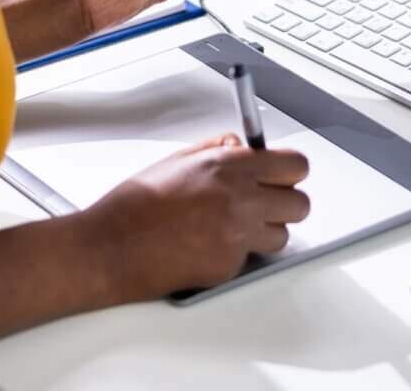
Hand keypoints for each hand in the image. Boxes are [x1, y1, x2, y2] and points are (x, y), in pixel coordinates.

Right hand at [80, 134, 310, 300]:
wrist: (110, 247)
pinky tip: (207, 244)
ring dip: (265, 231)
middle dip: (285, 203)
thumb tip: (240, 144)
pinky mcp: (229, 266)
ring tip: (232, 227)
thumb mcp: (176, 160)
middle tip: (264, 203)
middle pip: (300, 203)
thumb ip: (216, 149)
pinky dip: (235, 253)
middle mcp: (240, 199)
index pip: (294, 165)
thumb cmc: (134, 206)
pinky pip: (250, 257)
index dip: (289, 171)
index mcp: (228, 166)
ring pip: (281, 235)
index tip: (282, 175)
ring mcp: (237, 235)